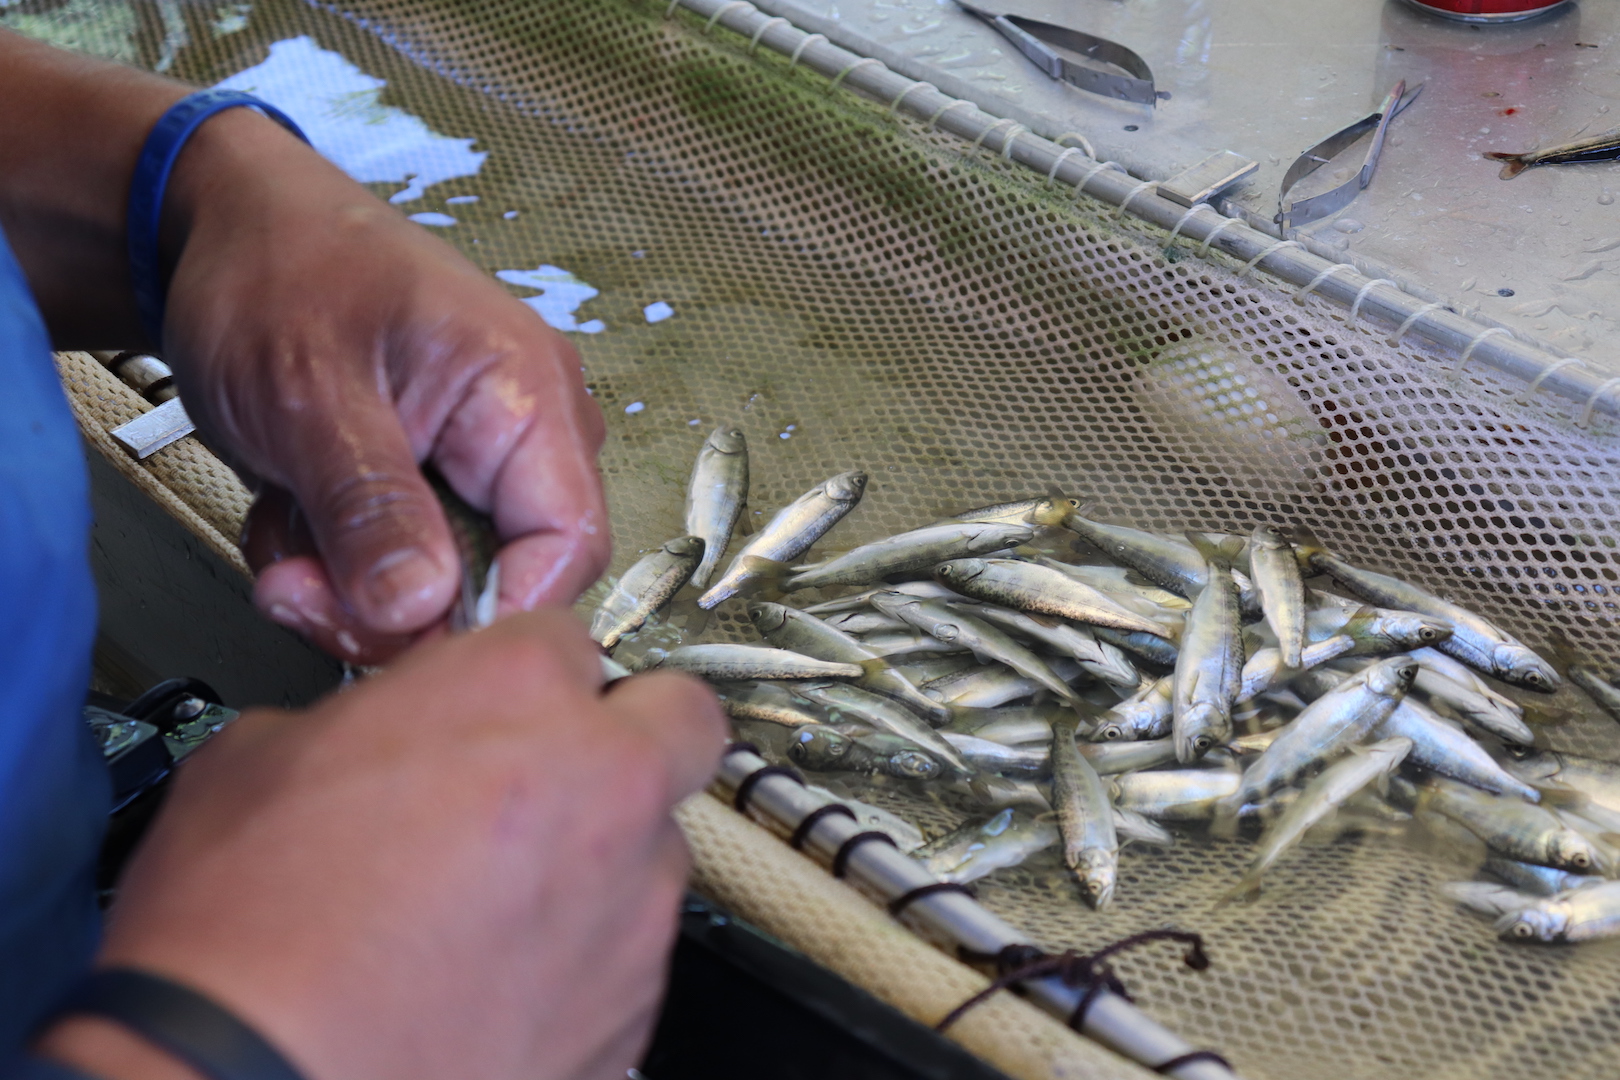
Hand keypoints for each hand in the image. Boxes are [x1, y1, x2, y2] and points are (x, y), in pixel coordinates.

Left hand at [0, 34, 608, 662]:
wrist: (221, 228)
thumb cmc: (277, 272)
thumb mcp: (310, 394)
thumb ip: (370, 507)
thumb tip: (420, 611)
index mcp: (528, 395)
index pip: (569, 544)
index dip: (496, 611)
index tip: (399, 634)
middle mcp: (525, 433)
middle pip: (503, 579)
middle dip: (392, 608)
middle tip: (296, 591)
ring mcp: (478, 461)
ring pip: (443, 585)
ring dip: (349, 586)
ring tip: (284, 528)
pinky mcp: (431, 483)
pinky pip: (404, 565)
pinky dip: (338, 563)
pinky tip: (293, 512)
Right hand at [40, 610, 725, 1079]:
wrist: (252, 1078)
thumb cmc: (249, 936)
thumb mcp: (259, 759)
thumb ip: (356, 720)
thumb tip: (367, 735)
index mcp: (516, 691)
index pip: (572, 637)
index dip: (533, 672)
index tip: (512, 705)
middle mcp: (602, 783)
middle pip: (683, 716)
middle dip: (636, 731)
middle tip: (570, 768)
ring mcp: (633, 898)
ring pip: (661, 843)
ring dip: (607, 853)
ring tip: (510, 899)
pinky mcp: (637, 1002)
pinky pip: (637, 948)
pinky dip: (590, 950)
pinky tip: (507, 972)